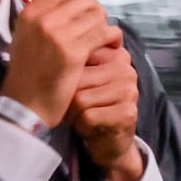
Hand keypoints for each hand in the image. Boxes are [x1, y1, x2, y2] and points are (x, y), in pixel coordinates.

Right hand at [0, 0, 117, 123]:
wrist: (23, 105)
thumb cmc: (28, 75)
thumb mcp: (28, 38)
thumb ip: (47, 18)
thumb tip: (76, 0)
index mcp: (32, 12)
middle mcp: (43, 18)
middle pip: (87, 0)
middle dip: (97, 15)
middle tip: (95, 33)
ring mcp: (57, 34)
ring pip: (98, 16)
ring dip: (105, 28)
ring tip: (102, 43)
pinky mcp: (72, 52)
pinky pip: (104, 34)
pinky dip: (112, 40)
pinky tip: (110, 49)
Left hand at [69, 34, 147, 180]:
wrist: (110, 141)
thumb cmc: (90, 106)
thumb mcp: (81, 78)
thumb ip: (75, 59)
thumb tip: (51, 40)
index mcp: (116, 54)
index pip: (81, 52)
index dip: (67, 73)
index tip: (69, 85)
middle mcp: (126, 69)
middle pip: (77, 77)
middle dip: (68, 96)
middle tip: (74, 106)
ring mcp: (129, 91)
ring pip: (80, 98)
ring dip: (73, 112)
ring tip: (81, 115)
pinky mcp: (127, 113)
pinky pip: (88, 116)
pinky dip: (81, 125)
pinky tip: (88, 126)